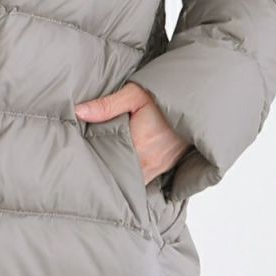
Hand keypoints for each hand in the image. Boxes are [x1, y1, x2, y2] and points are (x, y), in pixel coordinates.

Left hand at [74, 82, 191, 183]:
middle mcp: (150, 162)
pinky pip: (147, 178)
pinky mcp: (168, 166)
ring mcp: (161, 167)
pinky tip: (125, 166)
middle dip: (107, 174)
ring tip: (105, 167)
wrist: (197, 100)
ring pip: (135, 181)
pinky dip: (135, 174)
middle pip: (122, 178)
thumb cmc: (165, 96)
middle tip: (89, 167)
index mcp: (139, 147)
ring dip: (122, 175)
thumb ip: (106, 106)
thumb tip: (79, 112)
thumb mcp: (134, 94)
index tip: (82, 163)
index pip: (110, 166)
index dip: (95, 165)